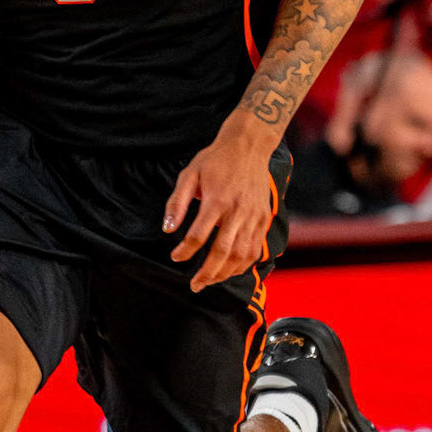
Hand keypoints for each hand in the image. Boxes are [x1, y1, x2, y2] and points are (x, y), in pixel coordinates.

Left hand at [163, 112, 277, 292]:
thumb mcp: (189, 174)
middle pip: (223, 252)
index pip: (198, 235)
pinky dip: (243, 265)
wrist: (248, 147)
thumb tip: (168, 229)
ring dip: (225, 273)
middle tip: (194, 285)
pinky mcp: (264, 218)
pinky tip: (230, 271)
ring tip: (210, 281)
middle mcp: (237, 211)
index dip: (185, 251)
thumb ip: (177, 203)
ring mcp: (254, 216)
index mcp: (217, 200)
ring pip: (241, 255)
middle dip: (207, 273)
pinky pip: (255, 249)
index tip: (176, 257)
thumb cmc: (215, 160)